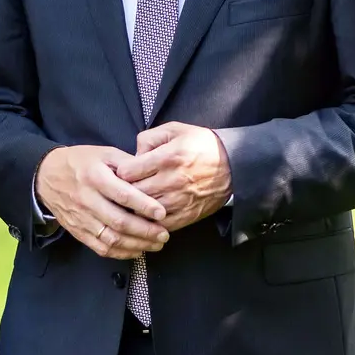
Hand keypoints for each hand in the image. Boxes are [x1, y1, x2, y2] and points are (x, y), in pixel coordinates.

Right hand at [35, 145, 169, 258]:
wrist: (46, 176)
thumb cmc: (80, 162)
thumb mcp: (104, 153)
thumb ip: (128, 163)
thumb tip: (152, 174)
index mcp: (95, 177)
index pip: (123, 195)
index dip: (144, 206)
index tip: (162, 213)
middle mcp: (87, 199)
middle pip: (119, 221)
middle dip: (145, 231)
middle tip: (164, 234)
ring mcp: (81, 218)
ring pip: (112, 238)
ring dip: (137, 244)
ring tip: (156, 244)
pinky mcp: (78, 231)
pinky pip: (101, 248)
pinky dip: (121, 253)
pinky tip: (137, 251)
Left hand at [115, 122, 231, 232]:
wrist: (234, 165)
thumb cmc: (202, 145)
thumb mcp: (175, 130)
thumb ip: (149, 138)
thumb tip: (133, 155)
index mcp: (168, 157)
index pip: (128, 172)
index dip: (120, 172)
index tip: (122, 172)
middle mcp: (173, 180)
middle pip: (133, 194)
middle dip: (124, 192)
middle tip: (121, 190)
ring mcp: (181, 200)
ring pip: (145, 212)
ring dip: (136, 209)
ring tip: (131, 204)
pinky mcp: (188, 215)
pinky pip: (162, 224)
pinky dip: (151, 222)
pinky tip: (148, 215)